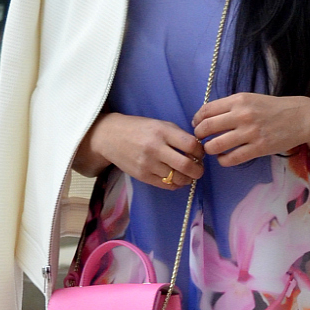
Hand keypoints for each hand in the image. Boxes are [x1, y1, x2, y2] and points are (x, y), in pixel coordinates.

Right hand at [74, 111, 204, 189]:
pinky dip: (176, 184)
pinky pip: (166, 185)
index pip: (191, 145)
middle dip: (198, 170)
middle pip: (186, 165)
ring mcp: (148, 164)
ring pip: (177, 178)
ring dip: (188, 179)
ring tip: (187, 175)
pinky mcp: (142, 176)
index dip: (200, 151)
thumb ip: (178, 135)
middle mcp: (155, 148)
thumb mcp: (159, 124)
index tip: (199, 153)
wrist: (110, 137)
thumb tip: (197, 150)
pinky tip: (176, 179)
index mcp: (162, 132)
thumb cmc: (138, 129)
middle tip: (199, 169)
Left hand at [192, 93, 309, 177]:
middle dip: (199, 135)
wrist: (300, 117)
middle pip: (206, 128)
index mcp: (238, 100)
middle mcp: (242, 115)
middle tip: (201, 140)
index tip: (197, 125)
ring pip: (215, 145)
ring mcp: (250, 133)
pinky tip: (224, 158)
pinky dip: (222, 160)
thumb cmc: (273, 109)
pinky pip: (231, 158)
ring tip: (212, 150)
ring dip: (209, 149)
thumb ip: (230, 106)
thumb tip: (206, 116)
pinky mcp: (258, 148)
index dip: (197, 120)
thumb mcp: (250, 99)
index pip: (206, 110)